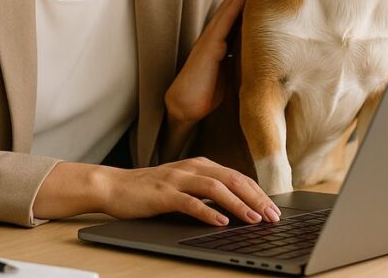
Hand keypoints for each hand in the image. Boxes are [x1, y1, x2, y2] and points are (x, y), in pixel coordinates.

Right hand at [99, 157, 280, 225]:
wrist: (114, 186)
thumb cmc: (149, 190)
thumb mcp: (182, 185)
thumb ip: (205, 191)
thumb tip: (234, 207)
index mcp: (199, 165)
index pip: (236, 177)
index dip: (257, 192)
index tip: (273, 209)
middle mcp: (191, 168)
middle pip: (232, 179)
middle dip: (256, 198)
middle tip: (272, 216)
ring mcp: (177, 179)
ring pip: (215, 188)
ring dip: (238, 204)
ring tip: (253, 219)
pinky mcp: (163, 194)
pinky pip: (190, 202)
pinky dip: (207, 212)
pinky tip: (221, 222)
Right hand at [165, 0, 251, 125]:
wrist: (184, 107)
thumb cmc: (207, 92)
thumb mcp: (230, 72)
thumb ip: (242, 60)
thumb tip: (264, 57)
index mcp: (222, 41)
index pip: (238, 15)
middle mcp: (216, 35)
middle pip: (234, 5)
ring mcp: (211, 39)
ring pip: (229, 8)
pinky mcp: (209, 46)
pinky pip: (225, 21)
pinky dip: (235, 4)